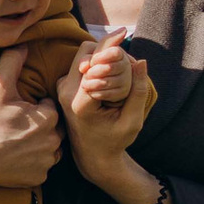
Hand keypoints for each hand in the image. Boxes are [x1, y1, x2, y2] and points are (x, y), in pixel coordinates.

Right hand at [0, 48, 59, 201]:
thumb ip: (12, 63)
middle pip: (52, 128)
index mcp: (48, 117)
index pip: (49, 107)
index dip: (33, 107)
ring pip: (49, 148)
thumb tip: (22, 45)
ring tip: (15, 141)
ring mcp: (46, 162)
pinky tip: (14, 157)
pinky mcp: (38, 178)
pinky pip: (40, 168)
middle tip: (15, 126)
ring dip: (38, 144)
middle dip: (38, 126)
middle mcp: (53, 141)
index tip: (17, 111)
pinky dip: (31, 164)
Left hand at [60, 35, 155, 183]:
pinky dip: (100, 62)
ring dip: (105, 55)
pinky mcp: (64, 85)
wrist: (92, 156)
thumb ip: (138, 92)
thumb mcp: (133, 121)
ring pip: (85, 53)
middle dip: (110, 51)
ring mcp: (62, 87)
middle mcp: (65, 92)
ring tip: (124, 71)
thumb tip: (141, 61)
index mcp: (80, 103)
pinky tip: (113, 74)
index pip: (97, 64)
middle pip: (88, 51)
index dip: (115, 55)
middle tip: (130, 61)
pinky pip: (83, 61)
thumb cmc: (115, 141)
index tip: (129, 47)